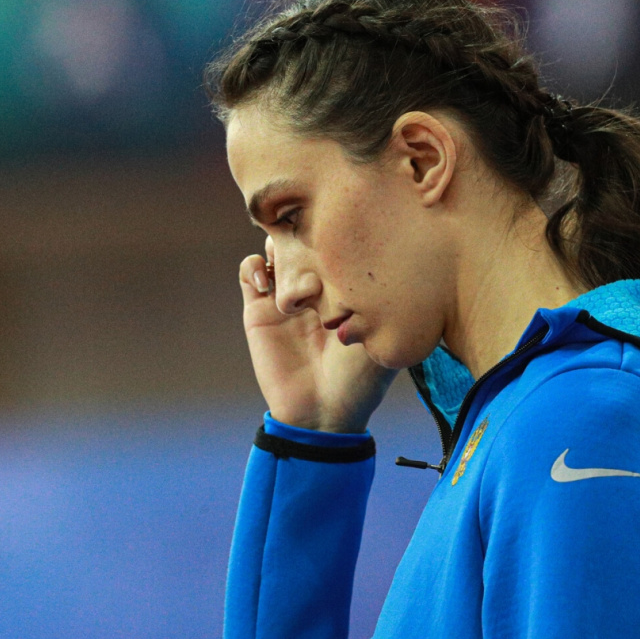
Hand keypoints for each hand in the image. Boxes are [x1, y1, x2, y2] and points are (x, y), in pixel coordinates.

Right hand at [238, 241, 396, 433]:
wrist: (324, 412)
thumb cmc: (361, 377)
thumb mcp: (382, 332)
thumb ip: (382, 296)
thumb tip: (389, 254)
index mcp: (345, 285)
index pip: (337, 239)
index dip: (336, 226)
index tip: (339, 228)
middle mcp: (316, 284)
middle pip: (304, 233)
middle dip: (306, 228)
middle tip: (315, 244)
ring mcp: (286, 294)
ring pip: (276, 246)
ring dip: (282, 247)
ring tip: (296, 270)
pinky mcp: (258, 310)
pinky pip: (249, 272)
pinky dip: (255, 267)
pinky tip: (270, 285)